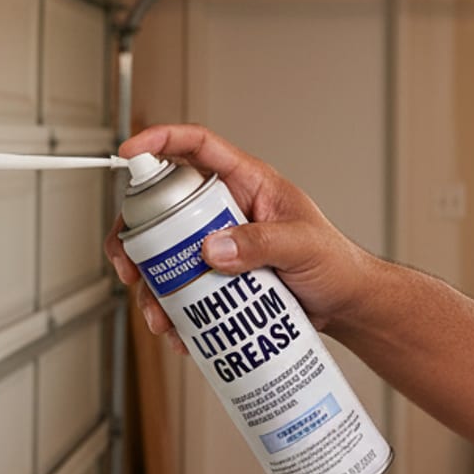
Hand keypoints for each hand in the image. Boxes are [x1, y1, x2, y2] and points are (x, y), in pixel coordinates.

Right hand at [103, 125, 379, 354]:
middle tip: (129, 266)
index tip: (129, 152)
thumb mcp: (304, 245)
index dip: (160, 141)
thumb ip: (261, 242)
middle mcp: (224, 209)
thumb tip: (211, 248)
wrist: (344, 306)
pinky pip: (180, 290)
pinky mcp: (216, 279)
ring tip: (158, 315)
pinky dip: (170, 312)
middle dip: (134, 236)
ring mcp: (217, 244)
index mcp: (246, 183)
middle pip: (162, 206)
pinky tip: (178, 332)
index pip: (198, 146)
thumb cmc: (336, 263)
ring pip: (163, 255)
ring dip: (150, 286)